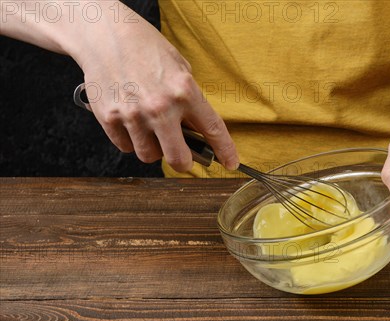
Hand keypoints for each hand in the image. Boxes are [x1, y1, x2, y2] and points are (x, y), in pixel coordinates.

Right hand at [1, 1, 238, 171]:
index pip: (212, 130)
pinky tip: (132, 121)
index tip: (230, 163)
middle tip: (182, 157)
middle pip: (178, 159)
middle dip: (184, 163)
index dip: (225, 151)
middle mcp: (161, 107)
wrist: (105, 34)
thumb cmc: (146, 49)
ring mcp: (133, 114)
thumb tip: (195, 131)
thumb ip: (190, 101)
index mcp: (185, 92)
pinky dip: (131, 140)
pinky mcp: (109, 118)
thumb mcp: (180, 69)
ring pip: (149, 156)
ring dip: (154, 149)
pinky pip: (126, 146)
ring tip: (151, 129)